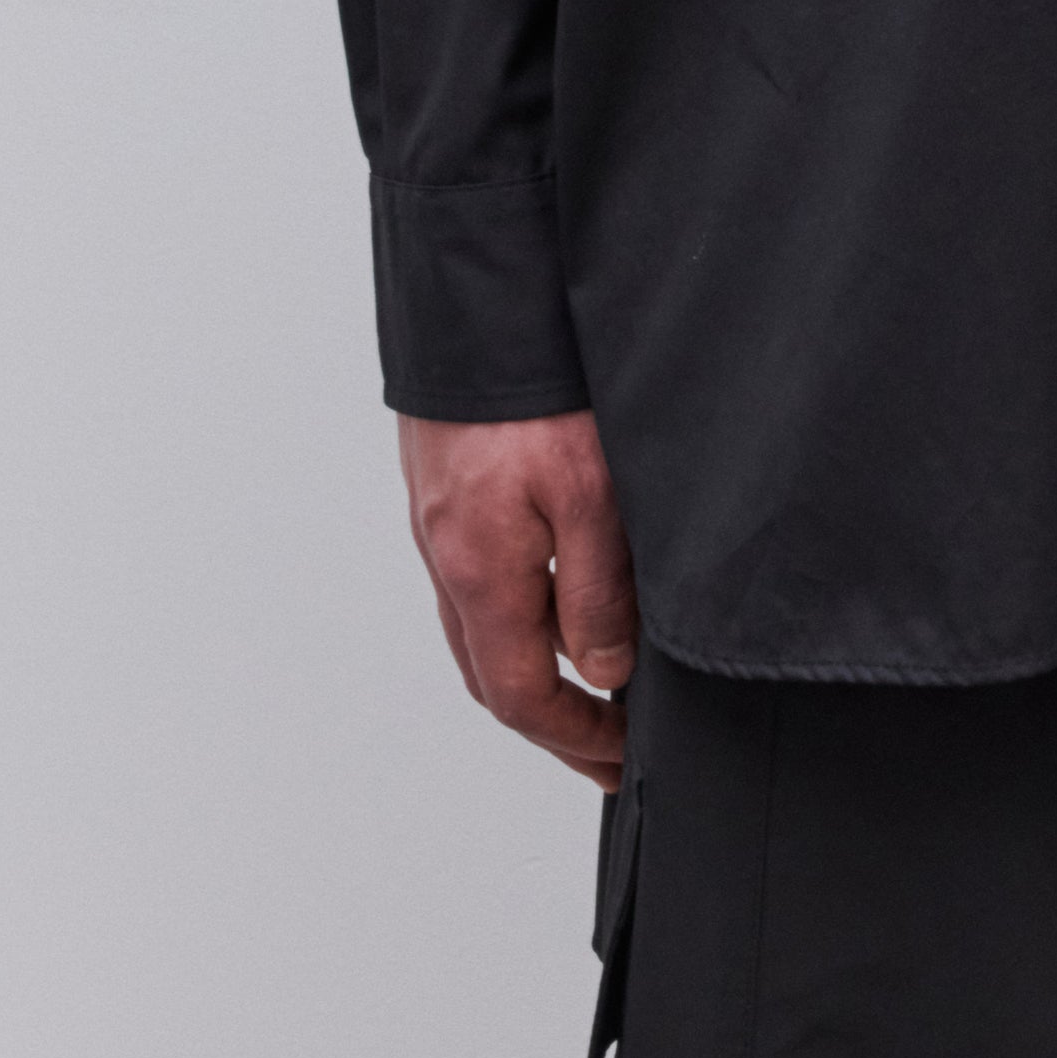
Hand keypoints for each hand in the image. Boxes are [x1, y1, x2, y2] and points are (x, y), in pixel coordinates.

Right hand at [396, 409, 637, 786]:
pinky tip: (550, 599)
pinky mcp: (443, 487)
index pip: (520, 695)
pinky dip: (510, 614)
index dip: (572, 738)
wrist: (475, 299)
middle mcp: (448, 556)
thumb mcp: (593, 494)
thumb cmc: (533, 385)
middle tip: (604, 743)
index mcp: (482, 572)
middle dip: (549, 719)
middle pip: (489, 674)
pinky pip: (472, 579)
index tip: (617, 758)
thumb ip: (596, 592)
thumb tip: (600, 674)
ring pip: (477, 627)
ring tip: (587, 685)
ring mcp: (439, 522)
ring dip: (528, 669)